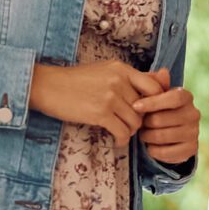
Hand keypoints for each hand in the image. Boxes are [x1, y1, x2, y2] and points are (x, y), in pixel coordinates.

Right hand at [29, 59, 163, 141]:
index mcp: (122, 69)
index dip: (157, 103)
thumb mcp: (105, 71)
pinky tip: (117, 140)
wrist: (48, 86)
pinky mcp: (100, 113)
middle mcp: (119, 80)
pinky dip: (122, 140)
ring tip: (122, 132)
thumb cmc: (77, 80)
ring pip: (135, 122)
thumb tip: (160, 81)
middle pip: (146, 108)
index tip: (148, 112)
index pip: (155, 87)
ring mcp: (110, 96)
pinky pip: (122, 132)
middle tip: (133, 126)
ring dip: (130, 131)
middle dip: (142, 120)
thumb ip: (130, 78)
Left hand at [132, 68, 201, 164]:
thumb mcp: (154, 96)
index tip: (135, 106)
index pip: (173, 98)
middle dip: (146, 123)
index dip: (153, 102)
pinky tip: (151, 146)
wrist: (170, 134)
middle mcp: (194, 114)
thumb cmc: (158, 110)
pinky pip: (166, 152)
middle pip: (163, 119)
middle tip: (139, 124)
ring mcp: (194, 132)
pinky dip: (154, 150)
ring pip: (162, 136)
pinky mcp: (191, 149)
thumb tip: (163, 72)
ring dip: (147, 137)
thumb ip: (156, 84)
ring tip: (144, 134)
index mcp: (186, 97)